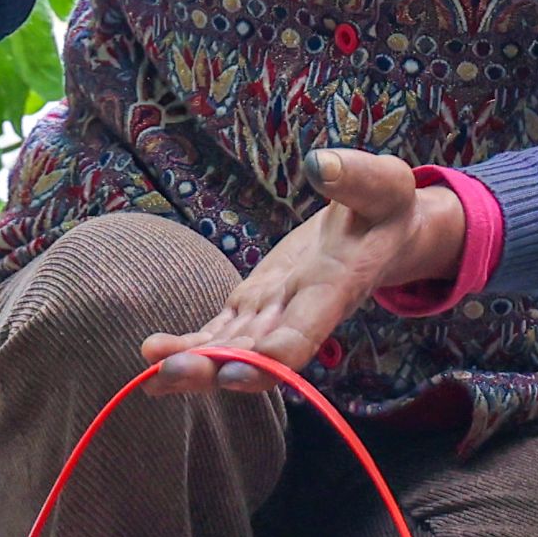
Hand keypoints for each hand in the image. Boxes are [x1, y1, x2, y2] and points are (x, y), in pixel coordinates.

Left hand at [139, 150, 463, 394]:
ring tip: (151, 368)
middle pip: (256, 353)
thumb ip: (355, 176)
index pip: (303, 334)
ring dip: (193, 362)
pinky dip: (189, 344)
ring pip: (231, 347)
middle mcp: (301, 313)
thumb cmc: (386, 205)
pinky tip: (153, 354)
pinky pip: (220, 332)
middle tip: (169, 372)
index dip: (271, 358)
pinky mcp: (255, 304)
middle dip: (214, 367)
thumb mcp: (384, 183)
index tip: (235, 370)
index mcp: (334, 288)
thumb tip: (319, 164)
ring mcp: (274, 312)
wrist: (383, 231)